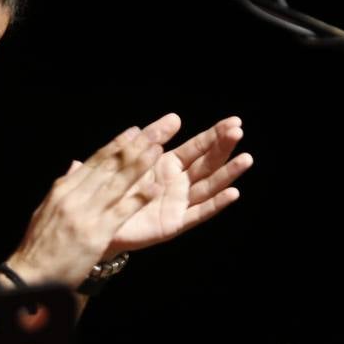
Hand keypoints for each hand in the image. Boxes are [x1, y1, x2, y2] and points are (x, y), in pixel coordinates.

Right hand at [6, 122, 175, 286]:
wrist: (29, 274)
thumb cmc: (38, 246)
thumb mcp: (46, 210)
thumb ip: (65, 187)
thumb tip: (75, 165)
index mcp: (63, 189)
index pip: (94, 161)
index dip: (116, 145)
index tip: (133, 132)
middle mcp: (74, 196)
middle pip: (108, 166)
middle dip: (132, 147)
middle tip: (152, 132)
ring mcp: (85, 214)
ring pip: (116, 183)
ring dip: (139, 165)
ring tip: (157, 150)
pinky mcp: (95, 234)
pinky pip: (121, 212)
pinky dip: (139, 198)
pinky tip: (154, 188)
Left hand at [102, 114, 251, 254]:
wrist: (97, 221)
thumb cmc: (112, 189)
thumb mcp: (128, 160)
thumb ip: (147, 141)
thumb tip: (168, 119)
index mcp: (168, 165)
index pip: (197, 147)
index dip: (214, 135)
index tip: (234, 122)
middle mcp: (179, 183)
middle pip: (207, 163)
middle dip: (223, 147)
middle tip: (239, 131)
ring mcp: (179, 203)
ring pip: (209, 186)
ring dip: (228, 173)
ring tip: (246, 159)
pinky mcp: (174, 224)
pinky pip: (199, 213)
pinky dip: (216, 204)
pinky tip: (233, 193)